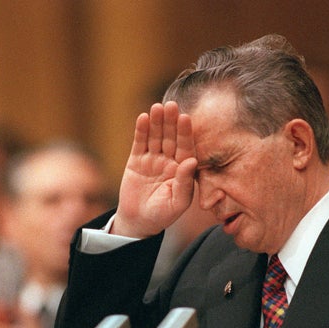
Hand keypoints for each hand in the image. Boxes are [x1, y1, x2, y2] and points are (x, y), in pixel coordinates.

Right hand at [113, 101, 197, 237]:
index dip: (185, 133)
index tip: (186, 118)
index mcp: (183, 170)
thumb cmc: (162, 215)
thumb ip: (185, 183)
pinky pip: (140, 143)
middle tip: (171, 105)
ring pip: (156, 137)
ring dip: (157, 122)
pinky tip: (143, 118)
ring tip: (157, 107)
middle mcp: (169, 161)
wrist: (139, 222)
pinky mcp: (136, 160)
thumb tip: (192, 160)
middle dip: (171, 122)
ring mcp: (153, 159)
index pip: (186, 147)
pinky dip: (141, 131)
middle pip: (171, 138)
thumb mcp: (177, 203)